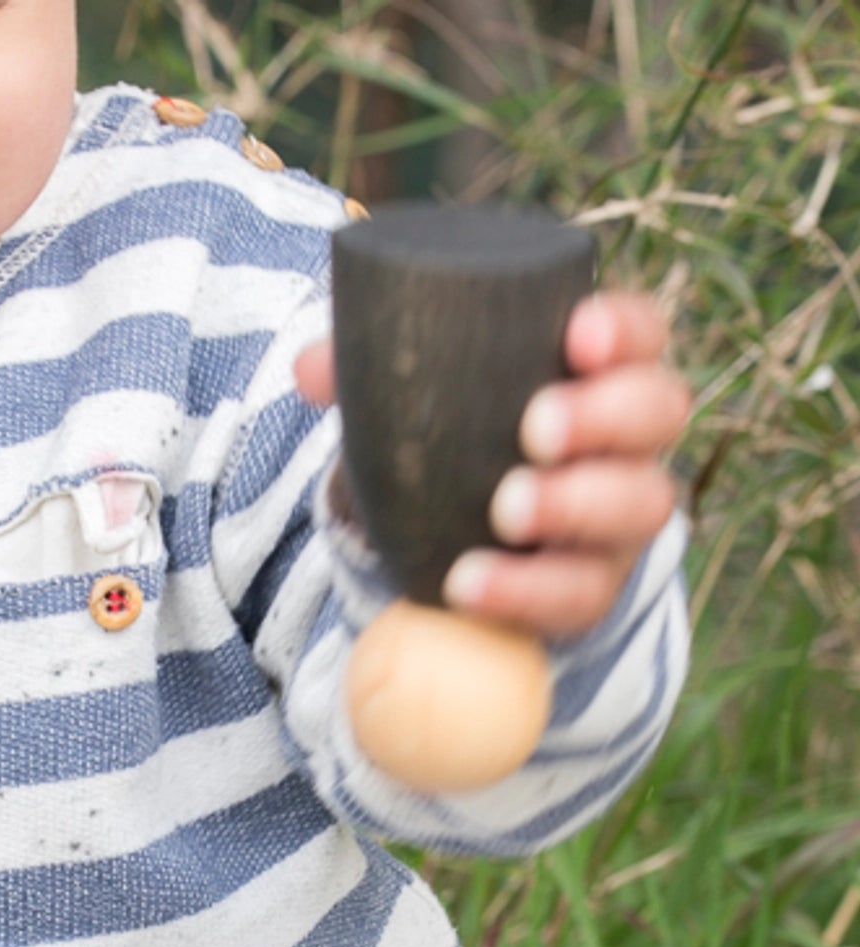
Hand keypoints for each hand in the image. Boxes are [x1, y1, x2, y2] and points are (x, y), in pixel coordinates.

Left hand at [296, 292, 691, 639]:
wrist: (467, 548)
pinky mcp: (592, 588)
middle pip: (658, 413)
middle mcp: (630, 443)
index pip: (641, 335)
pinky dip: (525, 592)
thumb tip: (310, 367)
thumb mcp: (421, 407)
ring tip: (507, 509)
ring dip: (576, 504)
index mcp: (601, 374)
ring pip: (642, 504)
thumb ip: (373, 377)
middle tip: (538, 428)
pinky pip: (581, 594)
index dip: (623, 330)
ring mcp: (621, 519)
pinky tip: (469, 585)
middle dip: (604, 416)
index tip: (577, 333)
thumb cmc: (459, 448)